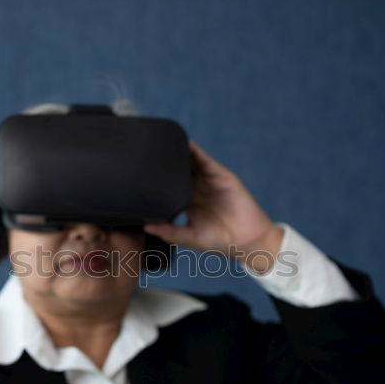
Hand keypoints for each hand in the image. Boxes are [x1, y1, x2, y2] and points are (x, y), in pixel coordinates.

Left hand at [143, 140, 282, 272]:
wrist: (247, 240)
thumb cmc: (219, 242)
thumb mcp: (190, 238)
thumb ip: (170, 232)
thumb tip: (146, 227)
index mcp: (186, 203)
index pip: (167, 187)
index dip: (155, 180)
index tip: (137, 173)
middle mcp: (196, 189)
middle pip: (176, 171)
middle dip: (163, 162)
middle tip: (144, 151)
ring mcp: (207, 181)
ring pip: (189, 162)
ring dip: (177, 152)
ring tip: (160, 142)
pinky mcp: (220, 175)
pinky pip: (205, 160)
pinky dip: (194, 151)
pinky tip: (183, 143)